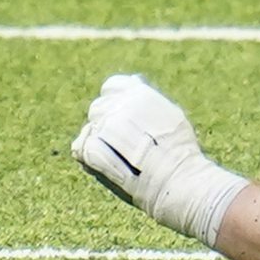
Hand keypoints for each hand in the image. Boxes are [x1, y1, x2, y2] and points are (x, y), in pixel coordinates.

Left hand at [73, 73, 249, 241]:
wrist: (176, 179)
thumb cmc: (178, 150)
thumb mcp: (170, 114)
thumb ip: (148, 98)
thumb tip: (134, 80)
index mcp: (139, 93)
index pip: (112, 86)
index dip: (115, 100)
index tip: (122, 116)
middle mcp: (119, 105)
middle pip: (98, 108)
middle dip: (106, 122)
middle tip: (122, 144)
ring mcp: (104, 126)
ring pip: (90, 128)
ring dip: (100, 140)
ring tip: (119, 158)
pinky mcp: (92, 148)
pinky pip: (82, 147)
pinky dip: (90, 156)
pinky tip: (107, 165)